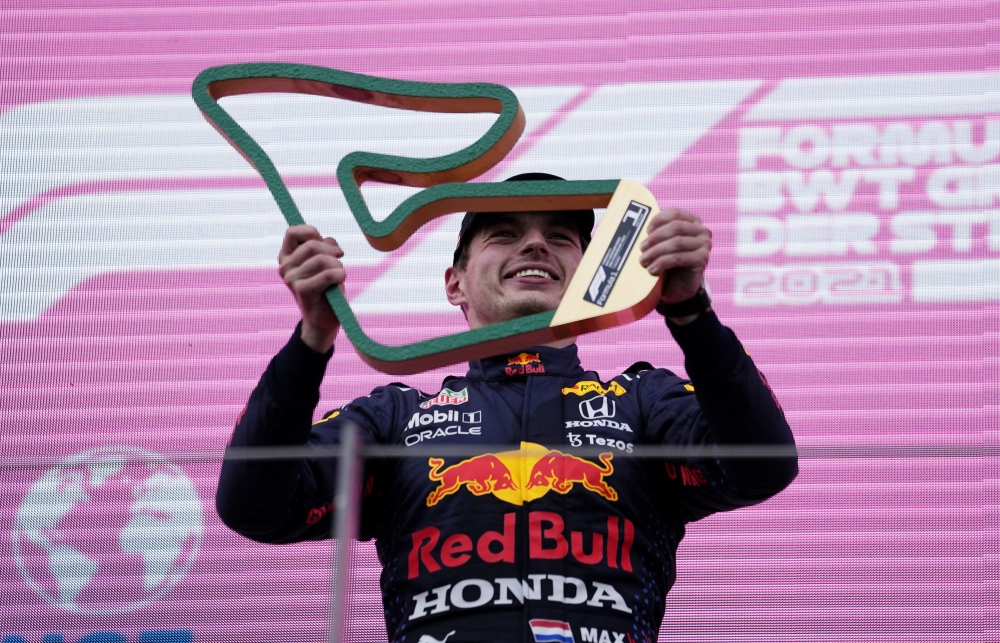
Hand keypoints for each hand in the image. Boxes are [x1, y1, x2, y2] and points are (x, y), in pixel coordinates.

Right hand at [278, 225, 345, 352]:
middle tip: (339, 261)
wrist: (324, 318)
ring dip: (337, 266)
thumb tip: (329, 241)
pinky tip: (339, 281)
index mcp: (286, 257)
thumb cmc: (326, 288)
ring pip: (321, 259)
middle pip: (312, 245)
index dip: (312, 233)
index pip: (293, 232)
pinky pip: (327, 274)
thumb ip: (325, 246)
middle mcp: (284, 267)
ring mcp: (291, 279)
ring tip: (338, 275)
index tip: (326, 244)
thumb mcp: (325, 262)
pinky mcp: (302, 290)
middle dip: (332, 251)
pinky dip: (339, 275)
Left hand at [638, 208, 711, 304]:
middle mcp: (702, 231)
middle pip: (676, 227)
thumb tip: (637, 225)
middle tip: (641, 248)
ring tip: (643, 261)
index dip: (658, 220)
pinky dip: (662, 263)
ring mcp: (704, 245)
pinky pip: (678, 257)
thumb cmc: (667, 263)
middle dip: (655, 237)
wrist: (677, 288)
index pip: (675, 213)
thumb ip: (656, 232)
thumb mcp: (662, 244)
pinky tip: (652, 269)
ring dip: (656, 251)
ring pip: (676, 242)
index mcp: (692, 221)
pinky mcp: (702, 260)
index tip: (645, 231)